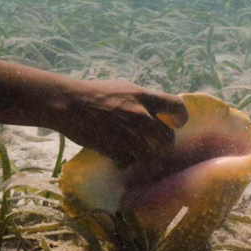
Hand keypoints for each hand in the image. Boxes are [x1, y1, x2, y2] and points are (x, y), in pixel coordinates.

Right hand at [54, 80, 187, 166]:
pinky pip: (129, 162)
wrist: (69, 103)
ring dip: (144, 156)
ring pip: (150, 155)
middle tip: (157, 146)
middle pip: (167, 138)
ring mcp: (129, 135)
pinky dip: (124, 162)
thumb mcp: (122, 88)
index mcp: (143, 97)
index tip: (177, 123)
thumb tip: (154, 111)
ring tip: (135, 155)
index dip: (181, 117)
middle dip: (164, 145)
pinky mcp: (116, 150)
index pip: (177, 106)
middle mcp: (141, 116)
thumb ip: (141, 100)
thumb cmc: (93, 93)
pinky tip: (117, 158)